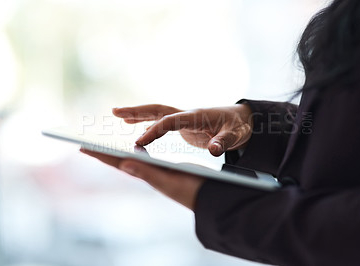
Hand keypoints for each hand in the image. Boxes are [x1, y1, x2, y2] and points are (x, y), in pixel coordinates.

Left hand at [80, 149, 203, 210]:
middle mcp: (148, 173)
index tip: (82, 146)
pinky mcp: (167, 169)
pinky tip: (136, 149)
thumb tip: (124, 164)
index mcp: (146, 175)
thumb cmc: (191, 191)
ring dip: (117, 153)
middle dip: (104, 152)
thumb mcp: (169, 182)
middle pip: (121, 160)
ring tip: (105, 147)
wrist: (210, 196)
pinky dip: (137, 152)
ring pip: (132, 159)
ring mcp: (157, 171)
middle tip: (87, 145)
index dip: (101, 154)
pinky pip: (146, 158)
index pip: (118, 162)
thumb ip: (148, 174)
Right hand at [113, 104, 252, 155]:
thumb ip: (223, 142)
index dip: (154, 131)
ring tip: (119, 116)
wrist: (243, 119)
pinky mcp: (185, 124)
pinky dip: (150, 123)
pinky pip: (163, 121)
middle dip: (137, 111)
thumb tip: (215, 151)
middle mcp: (187, 114)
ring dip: (139, 114)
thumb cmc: (238, 127)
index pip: (169, 122)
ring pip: (157, 113)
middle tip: (115, 112)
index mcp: (195, 116)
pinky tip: (140, 128)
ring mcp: (185, 118)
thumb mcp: (234, 135)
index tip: (139, 142)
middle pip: (157, 110)